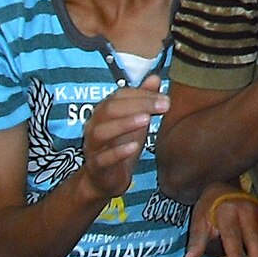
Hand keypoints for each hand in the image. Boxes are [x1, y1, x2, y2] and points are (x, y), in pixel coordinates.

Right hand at [75, 74, 167, 201]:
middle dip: (138, 105)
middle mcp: (94, 125)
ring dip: (124, 124)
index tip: (165, 98)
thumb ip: (143, 99)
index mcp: (104, 111)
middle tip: (163, 106)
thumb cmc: (121, 144)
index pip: (120, 95)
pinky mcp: (95, 166)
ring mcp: (92, 146)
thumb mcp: (135, 120)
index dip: (143, 94)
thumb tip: (155, 77)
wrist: (105, 180)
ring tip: (146, 120)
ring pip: (102, 132)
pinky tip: (134, 147)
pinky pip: (102, 158)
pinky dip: (118, 152)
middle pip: (111, 109)